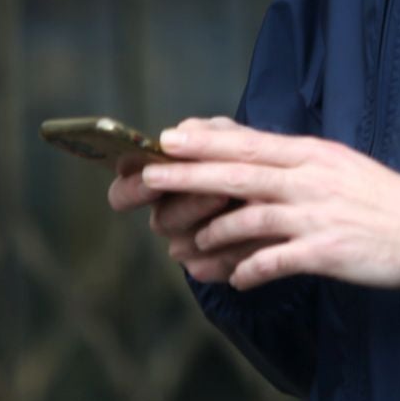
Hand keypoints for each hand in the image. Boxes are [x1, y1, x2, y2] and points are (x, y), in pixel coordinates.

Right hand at [108, 142, 263, 283]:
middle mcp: (165, 217)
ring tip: (249, 211)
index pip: (122, 194)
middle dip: (191, 205)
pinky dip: (240, 249)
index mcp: (156, 185)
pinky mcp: (209, 266)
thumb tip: (177, 134)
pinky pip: (216, 265)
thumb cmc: (242, 159)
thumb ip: (207, 134)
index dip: (132, 189)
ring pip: (188, 245)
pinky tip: (262, 236)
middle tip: (219, 194)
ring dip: (219, 228)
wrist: (277, 191)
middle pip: (162, 220)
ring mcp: (185, 245)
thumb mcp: (229, 139)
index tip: (151, 175)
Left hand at [137, 116, 399, 292]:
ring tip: (189, 246)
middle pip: (239, 173)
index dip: (206, 140)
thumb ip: (297, 164)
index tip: (169, 136)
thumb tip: (253, 162)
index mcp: (313, 154)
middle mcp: (311, 179)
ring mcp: (317, 215)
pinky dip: (250, 271)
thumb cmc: (381, 201)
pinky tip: (236, 280)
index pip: (250, 142)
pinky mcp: (326, 252)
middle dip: (189, 174)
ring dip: (213, 233)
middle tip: (150, 176)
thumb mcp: (339, 167)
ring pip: (249, 218)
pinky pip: (274, 261)